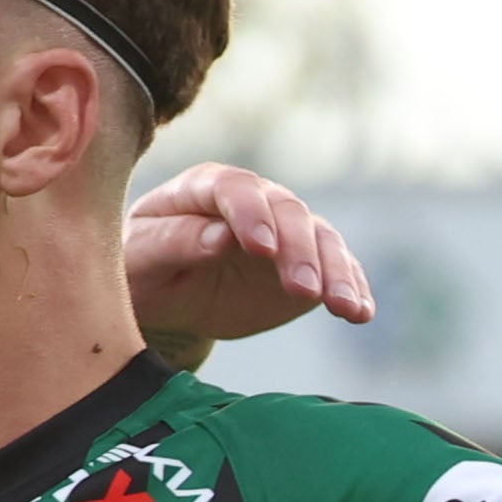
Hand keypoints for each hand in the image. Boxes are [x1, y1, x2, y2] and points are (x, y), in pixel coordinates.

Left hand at [124, 163, 375, 353]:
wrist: (164, 294)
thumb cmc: (140, 268)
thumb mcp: (139, 259)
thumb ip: (172, 243)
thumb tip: (219, 237)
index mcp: (205, 188)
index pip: (234, 190)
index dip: (250, 215)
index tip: (260, 249)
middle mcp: (254, 200)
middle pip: (288, 213)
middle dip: (299, 250)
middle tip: (303, 291)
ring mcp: (285, 230)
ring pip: (322, 239)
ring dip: (337, 272)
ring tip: (345, 308)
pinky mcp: (306, 262)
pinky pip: (336, 270)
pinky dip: (352, 288)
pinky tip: (362, 313)